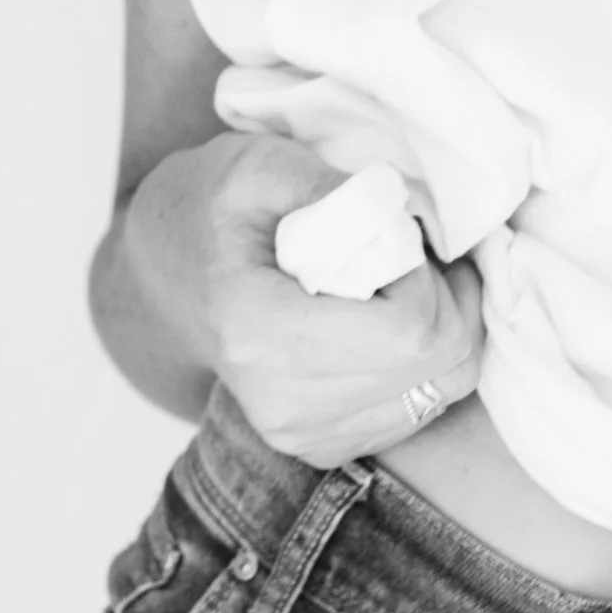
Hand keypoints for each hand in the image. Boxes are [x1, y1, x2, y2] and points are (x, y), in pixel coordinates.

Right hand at [121, 131, 484, 465]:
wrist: (165, 274)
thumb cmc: (213, 208)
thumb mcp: (259, 165)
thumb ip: (326, 186)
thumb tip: (392, 218)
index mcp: (259, 334)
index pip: (407, 332)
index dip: (424, 276)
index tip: (395, 237)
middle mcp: (281, 404)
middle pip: (432, 366)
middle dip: (446, 299)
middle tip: (413, 252)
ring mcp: (300, 436)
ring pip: (441, 392)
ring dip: (445, 328)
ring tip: (403, 280)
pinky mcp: (321, 447)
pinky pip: (423, 411)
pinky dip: (428, 361)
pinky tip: (392, 318)